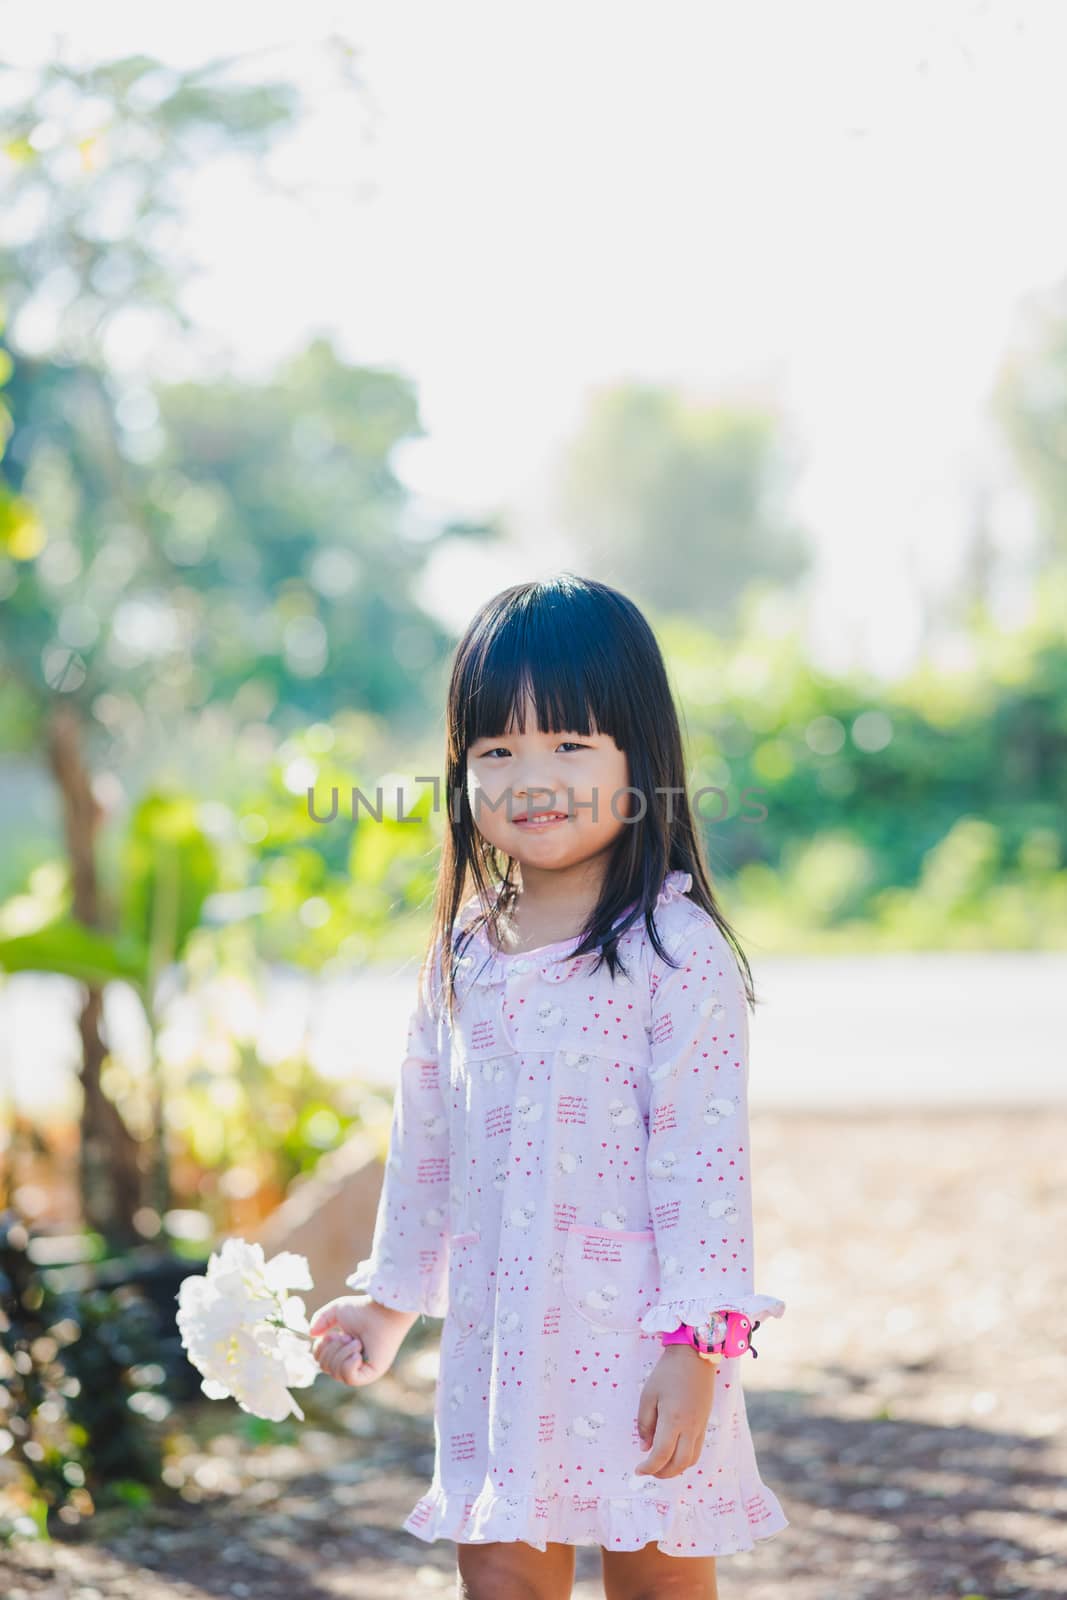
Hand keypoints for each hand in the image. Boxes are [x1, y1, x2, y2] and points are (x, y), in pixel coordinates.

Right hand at [307, 1294, 414, 1387]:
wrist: (383, 1310)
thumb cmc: (364, 1309)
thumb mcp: (336, 1311)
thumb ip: (321, 1320)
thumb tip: (312, 1335)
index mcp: (343, 1351)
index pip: (321, 1362)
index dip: (320, 1350)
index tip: (331, 1335)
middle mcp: (352, 1363)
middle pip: (326, 1368)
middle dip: (333, 1350)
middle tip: (347, 1337)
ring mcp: (362, 1370)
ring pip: (336, 1373)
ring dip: (343, 1354)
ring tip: (356, 1341)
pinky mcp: (371, 1374)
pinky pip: (350, 1378)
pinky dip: (349, 1364)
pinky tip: (358, 1352)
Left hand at [634, 1345, 717, 1478]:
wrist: (694, 1356)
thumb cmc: (667, 1373)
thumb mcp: (648, 1395)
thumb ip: (645, 1423)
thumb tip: (644, 1448)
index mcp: (673, 1420)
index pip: (661, 1455)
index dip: (649, 1467)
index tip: (638, 1470)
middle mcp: (690, 1428)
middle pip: (679, 1464)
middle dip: (662, 1473)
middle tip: (648, 1471)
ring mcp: (700, 1427)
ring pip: (691, 1460)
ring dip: (676, 1469)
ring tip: (660, 1466)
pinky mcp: (705, 1423)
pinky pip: (697, 1450)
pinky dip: (685, 1459)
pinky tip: (674, 1453)